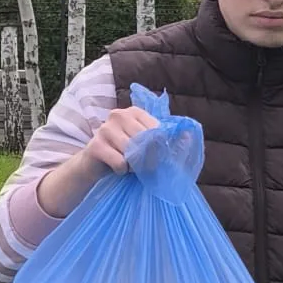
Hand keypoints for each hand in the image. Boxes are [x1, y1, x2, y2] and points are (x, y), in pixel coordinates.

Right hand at [38, 106, 158, 219]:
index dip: (160, 146)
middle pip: (145, 139)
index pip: (156, 128)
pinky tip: (118, 168)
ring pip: (132, 151)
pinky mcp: (96, 145)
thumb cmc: (124, 153)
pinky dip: (122, 170)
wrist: (94, 164)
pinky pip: (120, 162)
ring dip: (135, 165)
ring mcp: (105, 128)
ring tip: (130, 165)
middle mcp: (118, 115)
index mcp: (134, 111)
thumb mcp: (144, 143)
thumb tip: (187, 136)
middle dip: (149, 157)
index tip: (158, 156)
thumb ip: (163, 138)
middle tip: (144, 165)